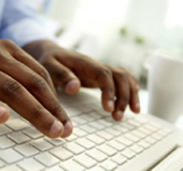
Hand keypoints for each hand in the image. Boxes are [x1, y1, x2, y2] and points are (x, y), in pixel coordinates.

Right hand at [0, 30, 71, 137]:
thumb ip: (14, 76)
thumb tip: (37, 101)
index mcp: (9, 51)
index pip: (40, 76)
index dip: (55, 100)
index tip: (64, 120)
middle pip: (32, 84)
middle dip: (51, 109)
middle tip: (63, 129)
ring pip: (11, 88)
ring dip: (34, 111)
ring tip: (48, 128)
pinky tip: (0, 118)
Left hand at [23, 40, 139, 120]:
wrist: (51, 53)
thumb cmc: (49, 61)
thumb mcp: (48, 66)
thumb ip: (61, 76)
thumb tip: (75, 87)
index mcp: (84, 63)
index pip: (104, 74)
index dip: (109, 91)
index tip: (108, 109)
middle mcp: (96, 65)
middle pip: (119, 76)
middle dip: (123, 96)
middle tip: (117, 117)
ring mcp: (100, 70)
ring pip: (124, 77)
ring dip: (130, 94)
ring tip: (133, 112)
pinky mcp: (102, 76)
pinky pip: (122, 80)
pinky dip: (130, 91)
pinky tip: (132, 105)